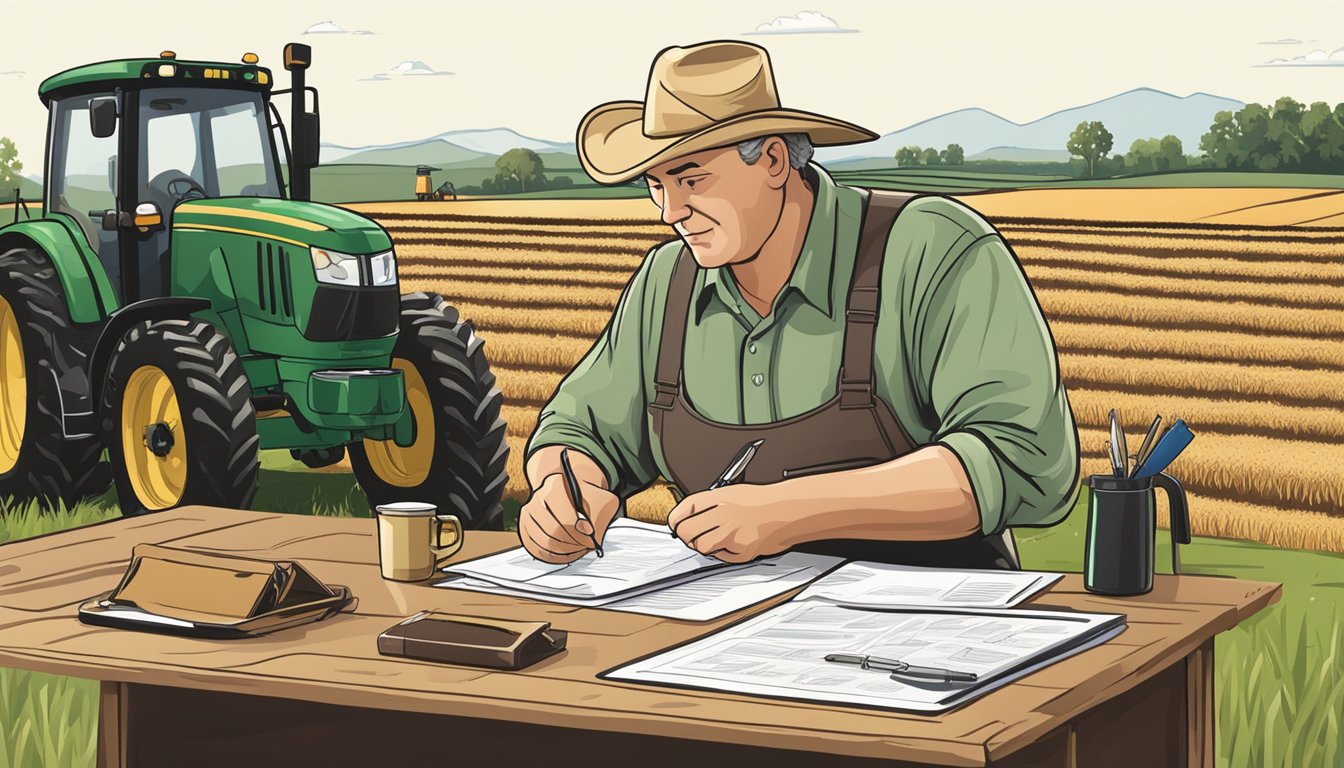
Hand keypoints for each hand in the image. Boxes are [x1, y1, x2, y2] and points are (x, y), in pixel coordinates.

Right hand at [518, 472, 619, 563]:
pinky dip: (553, 555)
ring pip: (544, 542)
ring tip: (577, 548)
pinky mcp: (525, 526)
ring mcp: (529, 512)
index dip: (578, 530)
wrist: (569, 491)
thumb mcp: (600, 498)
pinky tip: (566, 552)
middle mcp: (538, 497)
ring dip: (564, 550)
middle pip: (553, 531)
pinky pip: (536, 548)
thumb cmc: (585, 496)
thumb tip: (593, 537)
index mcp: (556, 485)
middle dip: (572, 543)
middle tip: (585, 545)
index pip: (564, 514)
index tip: (590, 535)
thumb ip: (600, 516)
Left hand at [666, 483, 797, 562]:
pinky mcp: (742, 551)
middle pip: (688, 531)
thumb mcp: (732, 491)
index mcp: (720, 497)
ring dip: (703, 545)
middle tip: (690, 535)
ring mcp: (733, 534)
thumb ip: (709, 503)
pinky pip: (721, 556)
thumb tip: (687, 514)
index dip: (675, 519)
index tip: (675, 523)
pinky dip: (722, 552)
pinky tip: (731, 543)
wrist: (788, 511)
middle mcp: (724, 515)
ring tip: (713, 539)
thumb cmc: (763, 501)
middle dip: (685, 535)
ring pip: (701, 547)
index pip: (685, 509)